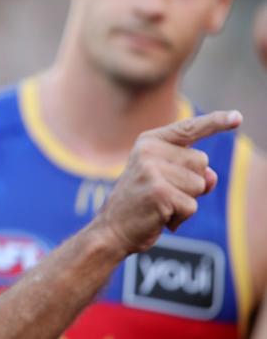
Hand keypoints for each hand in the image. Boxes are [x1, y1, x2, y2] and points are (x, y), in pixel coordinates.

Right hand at [95, 110, 242, 253]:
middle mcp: (149, 151)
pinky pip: (192, 206)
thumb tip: (212, 178)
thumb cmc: (139, 204)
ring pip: (200, 184)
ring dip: (186, 202)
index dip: (216, 122)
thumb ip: (191, 172)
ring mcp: (152, 170)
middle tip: (162, 194)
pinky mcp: (159, 192)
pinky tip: (159, 218)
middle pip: (201, 161)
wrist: (110, 230)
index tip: (237, 117)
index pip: (188, 128)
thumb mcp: (165, 180)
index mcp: (149, 142)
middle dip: (191, 183)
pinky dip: (180, 218)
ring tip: (159, 206)